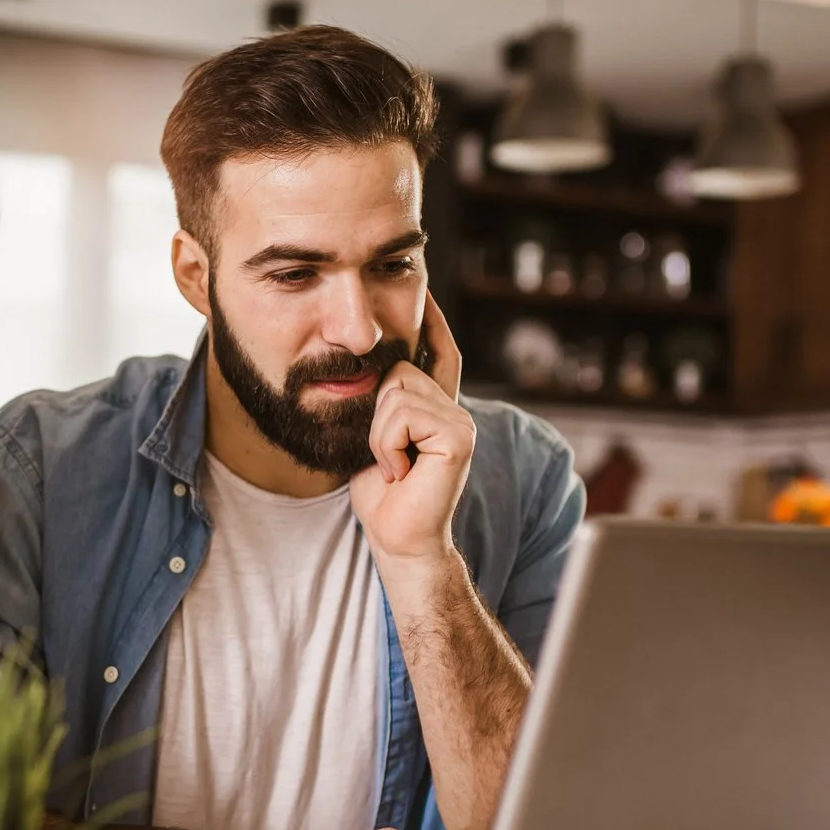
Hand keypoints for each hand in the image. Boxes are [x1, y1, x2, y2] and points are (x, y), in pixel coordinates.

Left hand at [348, 292, 473, 568]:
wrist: (398, 538)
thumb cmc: (382, 496)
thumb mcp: (374, 438)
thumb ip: (383, 404)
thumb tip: (368, 367)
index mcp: (437, 407)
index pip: (439, 352)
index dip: (432, 322)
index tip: (426, 291)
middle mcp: (455, 409)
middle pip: (398, 368)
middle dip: (376, 413)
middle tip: (386, 456)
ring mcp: (461, 421)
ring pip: (396, 390)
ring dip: (379, 434)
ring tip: (394, 466)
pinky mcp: (458, 437)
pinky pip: (403, 414)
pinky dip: (388, 444)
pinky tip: (401, 471)